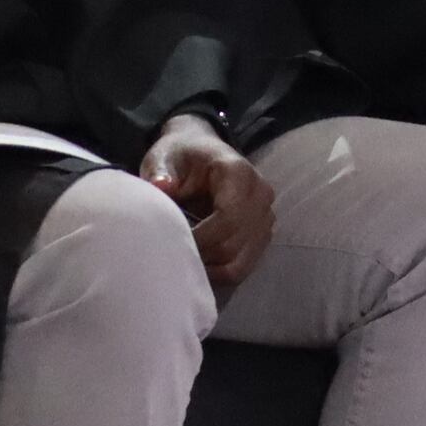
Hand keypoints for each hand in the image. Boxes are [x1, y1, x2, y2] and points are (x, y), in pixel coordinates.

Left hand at [140, 115, 274, 289]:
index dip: (201, 238)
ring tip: (185, 260)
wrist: (200, 152)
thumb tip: (161, 186)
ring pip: (241, 261)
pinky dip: (220, 272)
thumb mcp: (164, 158)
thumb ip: (161, 173)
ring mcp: (265, 216)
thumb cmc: (182, 157)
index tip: (173, 242)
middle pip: (234, 243)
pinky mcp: (262, 234)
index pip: (228, 217)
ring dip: (210, 268)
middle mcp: (260, 195)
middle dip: (202, 255)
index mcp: (238, 173)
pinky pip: (244, 266)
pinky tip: (199, 265)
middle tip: (173, 254)